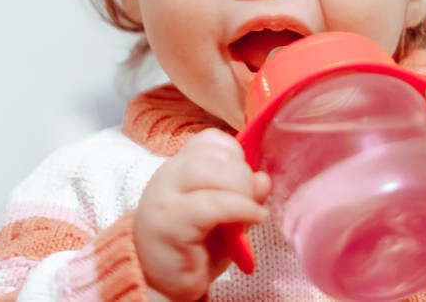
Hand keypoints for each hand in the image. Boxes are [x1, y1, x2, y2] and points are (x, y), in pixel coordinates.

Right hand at [135, 128, 270, 301]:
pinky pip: (211, 205)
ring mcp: (164, 197)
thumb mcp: (227, 216)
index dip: (236, 155)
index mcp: (180, 168)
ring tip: (250, 212)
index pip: (211, 140)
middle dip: (243, 174)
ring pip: (211, 172)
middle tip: (250, 201)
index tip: (243, 181)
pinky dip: (241, 209)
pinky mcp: (169, 223)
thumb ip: (244, 194)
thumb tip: (263, 178)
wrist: (162, 286)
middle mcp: (168, 176)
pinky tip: (254, 218)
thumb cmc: (194, 247)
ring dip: (241, 190)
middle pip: (214, 153)